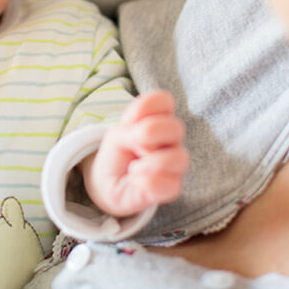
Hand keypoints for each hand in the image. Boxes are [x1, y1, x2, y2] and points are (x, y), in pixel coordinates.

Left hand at [83, 91, 189, 216]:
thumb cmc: (118, 153)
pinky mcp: (172, 188)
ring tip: (134, 168)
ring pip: (180, 158)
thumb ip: (130, 130)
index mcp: (159, 120)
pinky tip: (136, 181)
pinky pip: (171, 184)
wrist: (108, 184)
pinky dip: (147, 182)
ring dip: (151, 162)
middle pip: (176, 127)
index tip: (129, 121)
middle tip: (133, 145)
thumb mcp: (116, 135)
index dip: (145, 107)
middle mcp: (172, 140)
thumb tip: (149, 144)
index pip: (164, 100)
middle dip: (148, 134)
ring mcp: (175, 165)